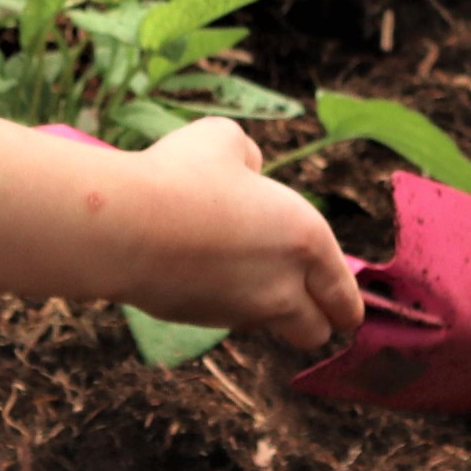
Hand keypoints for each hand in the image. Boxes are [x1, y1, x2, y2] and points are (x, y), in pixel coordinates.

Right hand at [129, 118, 363, 352]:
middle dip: (314, 319)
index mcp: (306, 240)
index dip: (346, 303)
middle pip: (316, 331)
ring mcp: (241, 311)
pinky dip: (222, 301)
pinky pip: (226, 318)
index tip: (342, 304)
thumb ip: (251, 158)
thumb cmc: (181, 175)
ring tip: (237, 265)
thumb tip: (249, 176)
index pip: (344, 296)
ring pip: (269, 326)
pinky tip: (197, 265)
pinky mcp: (201, 321)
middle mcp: (282, 286)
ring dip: (265, 308)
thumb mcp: (226, 140)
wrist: (124, 225)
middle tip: (301, 297)